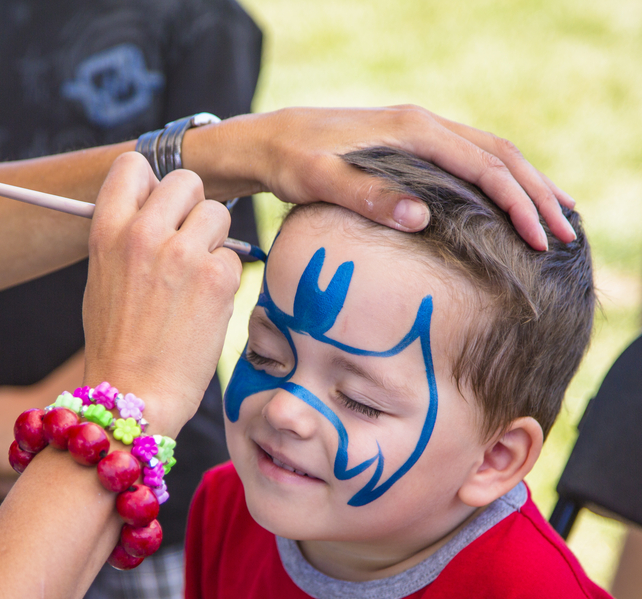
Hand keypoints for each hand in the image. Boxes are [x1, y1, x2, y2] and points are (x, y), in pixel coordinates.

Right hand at [84, 153, 241, 437]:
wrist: (134, 396)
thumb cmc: (118, 345)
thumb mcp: (103, 280)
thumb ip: (126, 237)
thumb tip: (158, 208)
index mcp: (107, 231)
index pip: (133, 165)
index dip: (152, 184)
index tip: (158, 208)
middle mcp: (143, 233)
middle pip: (187, 180)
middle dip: (192, 208)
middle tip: (186, 245)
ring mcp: (182, 254)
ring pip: (217, 215)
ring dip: (212, 242)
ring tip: (193, 284)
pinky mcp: (217, 278)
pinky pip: (233, 258)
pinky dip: (224, 281)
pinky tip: (203, 310)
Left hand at [188, 106, 575, 251]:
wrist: (269, 140)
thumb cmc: (290, 161)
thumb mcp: (319, 181)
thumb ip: (366, 197)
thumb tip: (421, 218)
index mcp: (411, 131)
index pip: (482, 165)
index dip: (516, 203)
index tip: (539, 239)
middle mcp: (423, 125)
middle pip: (500, 155)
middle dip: (537, 196)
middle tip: (565, 237)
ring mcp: (419, 132)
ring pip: (491, 153)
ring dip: (526, 185)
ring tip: (557, 219)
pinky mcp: (412, 145)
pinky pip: (471, 157)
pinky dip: (500, 179)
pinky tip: (512, 203)